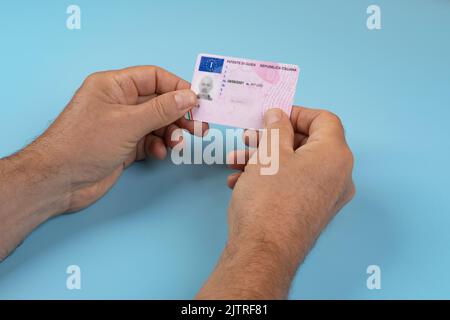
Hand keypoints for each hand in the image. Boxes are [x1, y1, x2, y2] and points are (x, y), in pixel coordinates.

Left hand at [0, 66, 205, 259]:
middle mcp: (119, 103)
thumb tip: (189, 97)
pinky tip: (158, 153)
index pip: (154, 78)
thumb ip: (161, 110)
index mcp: (114, 86)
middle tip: (198, 127)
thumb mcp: (128, 123)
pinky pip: (149, 141)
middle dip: (178, 115)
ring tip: (178, 144)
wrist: (59, 181)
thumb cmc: (84, 144)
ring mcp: (122, 125)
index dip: (177, 87)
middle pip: (159, 102)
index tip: (197, 102)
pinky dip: (158, 146)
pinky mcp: (124, 146)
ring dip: (170, 133)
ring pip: (157, 123)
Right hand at [197, 106, 354, 298]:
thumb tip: (279, 115)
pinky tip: (240, 181)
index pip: (324, 119)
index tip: (272, 116)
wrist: (263, 252)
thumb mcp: (269, 153)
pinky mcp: (312, 211)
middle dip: (272, 137)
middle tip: (249, 137)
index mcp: (336, 155)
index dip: (296, 112)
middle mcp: (339, 176)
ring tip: (236, 160)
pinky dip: (270, 177)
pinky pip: (294, 184)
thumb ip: (276, 127)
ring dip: (265, 158)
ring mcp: (327, 196)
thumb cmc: (268, 198)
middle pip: (307, 143)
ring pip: (296, 165)